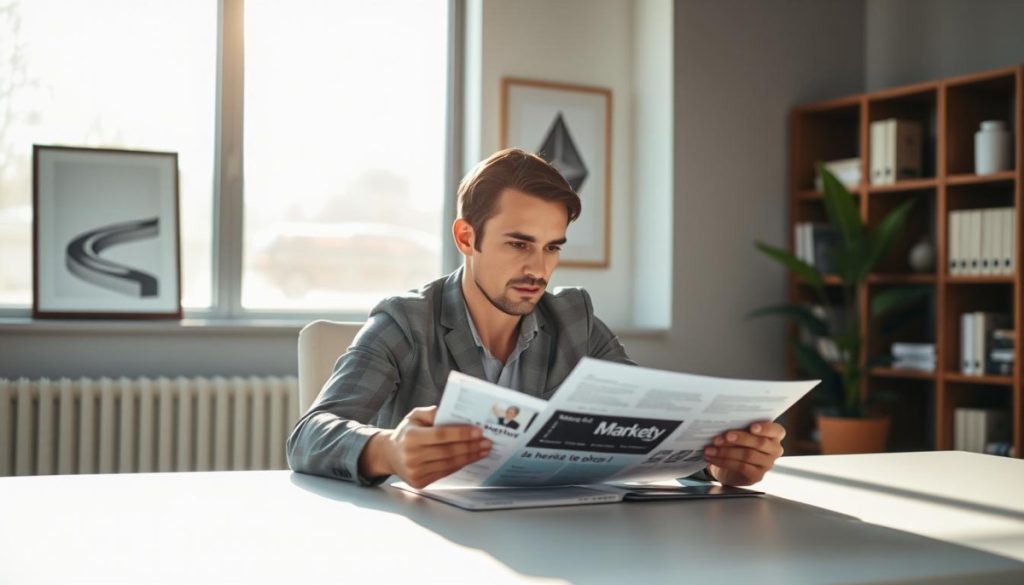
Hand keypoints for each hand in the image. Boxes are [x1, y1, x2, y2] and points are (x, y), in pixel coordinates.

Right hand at [360, 406, 491, 487]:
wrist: (389, 454)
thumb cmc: (406, 432)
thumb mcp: (415, 416)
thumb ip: (432, 413)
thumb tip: (453, 414)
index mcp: (411, 437)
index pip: (441, 435)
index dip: (461, 433)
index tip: (479, 431)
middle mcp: (412, 456)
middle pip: (448, 452)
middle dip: (471, 447)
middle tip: (487, 442)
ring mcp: (415, 472)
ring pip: (449, 464)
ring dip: (470, 457)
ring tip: (483, 450)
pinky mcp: (420, 482)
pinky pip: (445, 473)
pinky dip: (460, 465)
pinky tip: (471, 458)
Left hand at [703, 421, 784, 485]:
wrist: (731, 467)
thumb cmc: (738, 443)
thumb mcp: (740, 432)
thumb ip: (739, 426)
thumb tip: (723, 422)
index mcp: (774, 435)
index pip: (776, 430)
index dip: (765, 428)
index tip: (752, 426)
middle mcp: (774, 450)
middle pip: (760, 443)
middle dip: (739, 438)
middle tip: (723, 437)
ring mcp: (767, 464)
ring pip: (748, 455)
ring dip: (726, 451)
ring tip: (710, 448)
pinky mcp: (757, 476)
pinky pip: (741, 467)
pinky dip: (724, 461)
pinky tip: (712, 458)